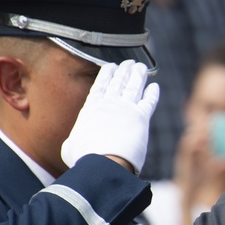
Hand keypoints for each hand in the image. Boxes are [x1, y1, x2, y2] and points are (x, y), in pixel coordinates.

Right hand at [61, 60, 159, 174]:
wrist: (102, 161)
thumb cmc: (83, 158)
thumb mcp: (70, 147)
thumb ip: (74, 140)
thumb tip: (74, 143)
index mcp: (91, 108)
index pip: (100, 86)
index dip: (106, 74)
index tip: (110, 66)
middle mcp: (109, 104)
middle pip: (118, 82)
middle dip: (124, 71)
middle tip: (129, 63)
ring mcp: (126, 108)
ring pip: (133, 87)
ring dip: (138, 75)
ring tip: (140, 67)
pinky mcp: (141, 117)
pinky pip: (149, 101)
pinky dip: (152, 93)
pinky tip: (154, 86)